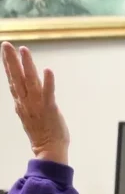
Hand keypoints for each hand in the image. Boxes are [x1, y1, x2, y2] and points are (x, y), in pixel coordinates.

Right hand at [2, 43, 68, 163]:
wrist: (49, 149)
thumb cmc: (41, 133)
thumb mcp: (28, 114)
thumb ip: (24, 101)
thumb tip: (18, 91)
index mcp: (21, 102)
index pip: (13, 80)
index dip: (8, 65)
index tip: (5, 50)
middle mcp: (27, 102)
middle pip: (17, 78)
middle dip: (11, 60)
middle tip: (7, 44)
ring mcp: (38, 105)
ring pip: (30, 82)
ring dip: (27, 65)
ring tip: (24, 50)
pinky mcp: (51, 109)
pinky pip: (49, 93)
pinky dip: (48, 82)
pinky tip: (47, 70)